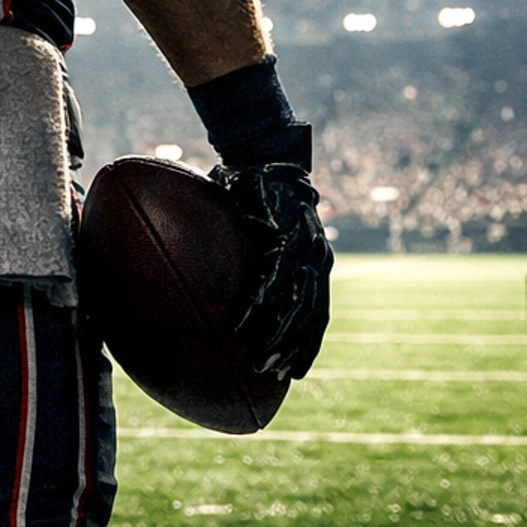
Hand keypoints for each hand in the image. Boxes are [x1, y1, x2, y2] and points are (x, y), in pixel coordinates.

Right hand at [210, 160, 332, 380]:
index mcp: (313, 258)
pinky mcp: (288, 236)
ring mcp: (306, 248)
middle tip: (275, 375)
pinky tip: (242, 326)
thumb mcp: (253, 228)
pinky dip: (259, 306)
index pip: (316, 311)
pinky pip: (274, 280)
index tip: (292, 370)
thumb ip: (242, 256)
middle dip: (296, 349)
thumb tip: (210, 277)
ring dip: (280, 337)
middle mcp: (317, 257)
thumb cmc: (253, 189)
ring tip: (259, 362)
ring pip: (299, 305)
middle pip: (313, 316)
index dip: (307, 342)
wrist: (263, 151)